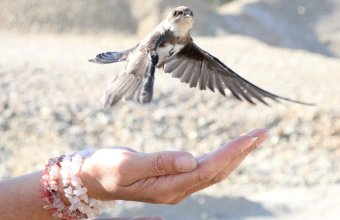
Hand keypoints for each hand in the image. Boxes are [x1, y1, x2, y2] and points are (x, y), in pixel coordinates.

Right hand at [79, 129, 266, 203]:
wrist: (94, 179)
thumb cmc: (106, 170)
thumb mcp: (127, 166)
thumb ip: (158, 163)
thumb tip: (191, 159)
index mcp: (167, 188)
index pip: (207, 169)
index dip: (231, 153)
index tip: (251, 137)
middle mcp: (177, 190)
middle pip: (217, 171)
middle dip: (241, 152)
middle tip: (262, 134)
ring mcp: (176, 186)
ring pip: (213, 171)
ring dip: (234, 155)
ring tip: (253, 138)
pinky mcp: (174, 178)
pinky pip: (204, 169)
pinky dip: (220, 157)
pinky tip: (230, 149)